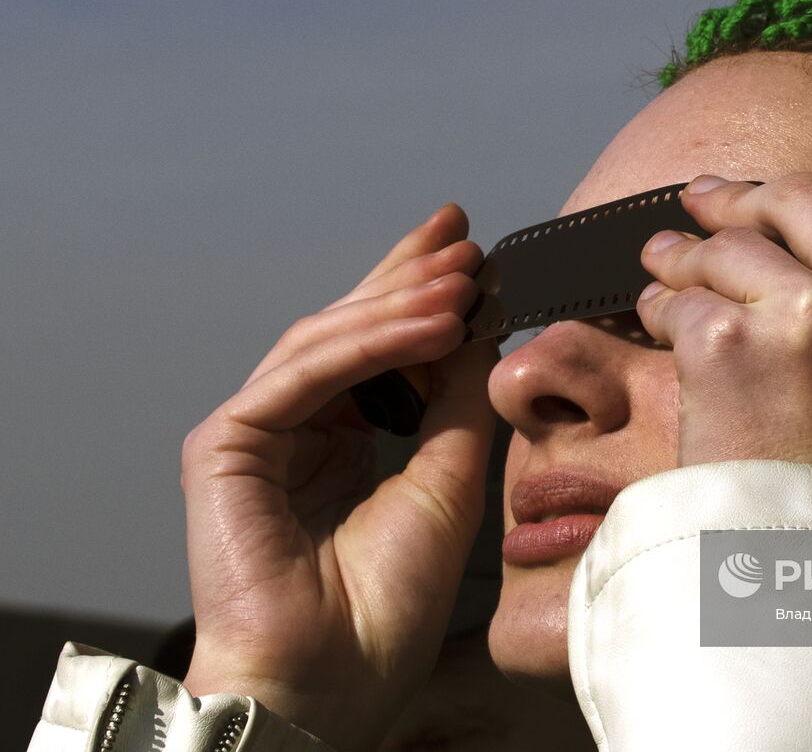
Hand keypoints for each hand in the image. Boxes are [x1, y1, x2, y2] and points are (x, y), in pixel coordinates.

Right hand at [180, 204, 498, 751]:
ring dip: (400, 302)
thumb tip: (481, 328)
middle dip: (407, 276)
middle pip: (349, 330)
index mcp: (339, 444)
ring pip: (326, 342)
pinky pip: (306, 374)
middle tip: (460, 231)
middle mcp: (295, 431)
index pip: (380, 351)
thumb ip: (458, 401)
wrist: (334, 683)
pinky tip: (431, 322)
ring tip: (463, 274)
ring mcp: (256, 435)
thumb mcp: (449, 480)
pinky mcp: (227, 444)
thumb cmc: (385, 608)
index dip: (422, 298)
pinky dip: (371, 343)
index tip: (473, 256)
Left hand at [635, 91, 811, 508]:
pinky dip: (659, 306)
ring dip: (684, 253)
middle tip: (706, 212)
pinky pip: (675, 292)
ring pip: (722, 237)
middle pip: (794, 186)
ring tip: (670, 273)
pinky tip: (666, 329)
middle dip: (738, 201)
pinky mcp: (732, 344)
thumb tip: (809, 185)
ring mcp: (811, 315)